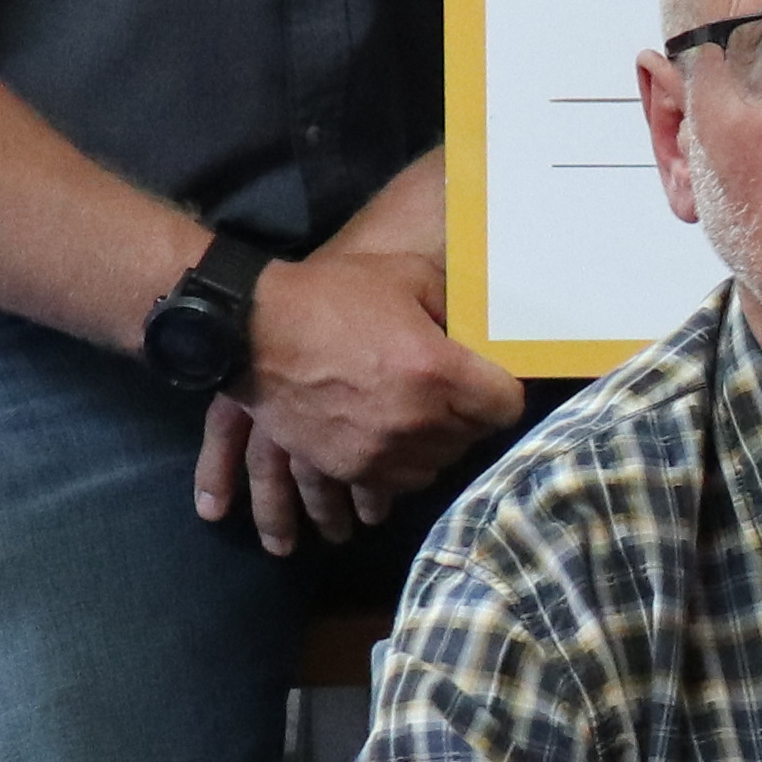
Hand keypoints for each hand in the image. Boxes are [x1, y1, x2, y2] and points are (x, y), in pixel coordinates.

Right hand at [203, 243, 522, 549]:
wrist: (254, 331)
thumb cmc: (332, 297)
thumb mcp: (407, 278)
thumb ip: (455, 306)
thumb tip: (487, 328)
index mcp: (439, 371)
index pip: (507, 406)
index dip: (502, 392)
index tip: (491, 383)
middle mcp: (417, 419)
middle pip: (473, 437)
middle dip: (468, 417)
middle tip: (454, 396)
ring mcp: (381, 450)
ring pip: (436, 466)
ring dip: (436, 446)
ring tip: (423, 423)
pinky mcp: (347, 467)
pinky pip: (395, 483)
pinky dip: (400, 469)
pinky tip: (394, 448)